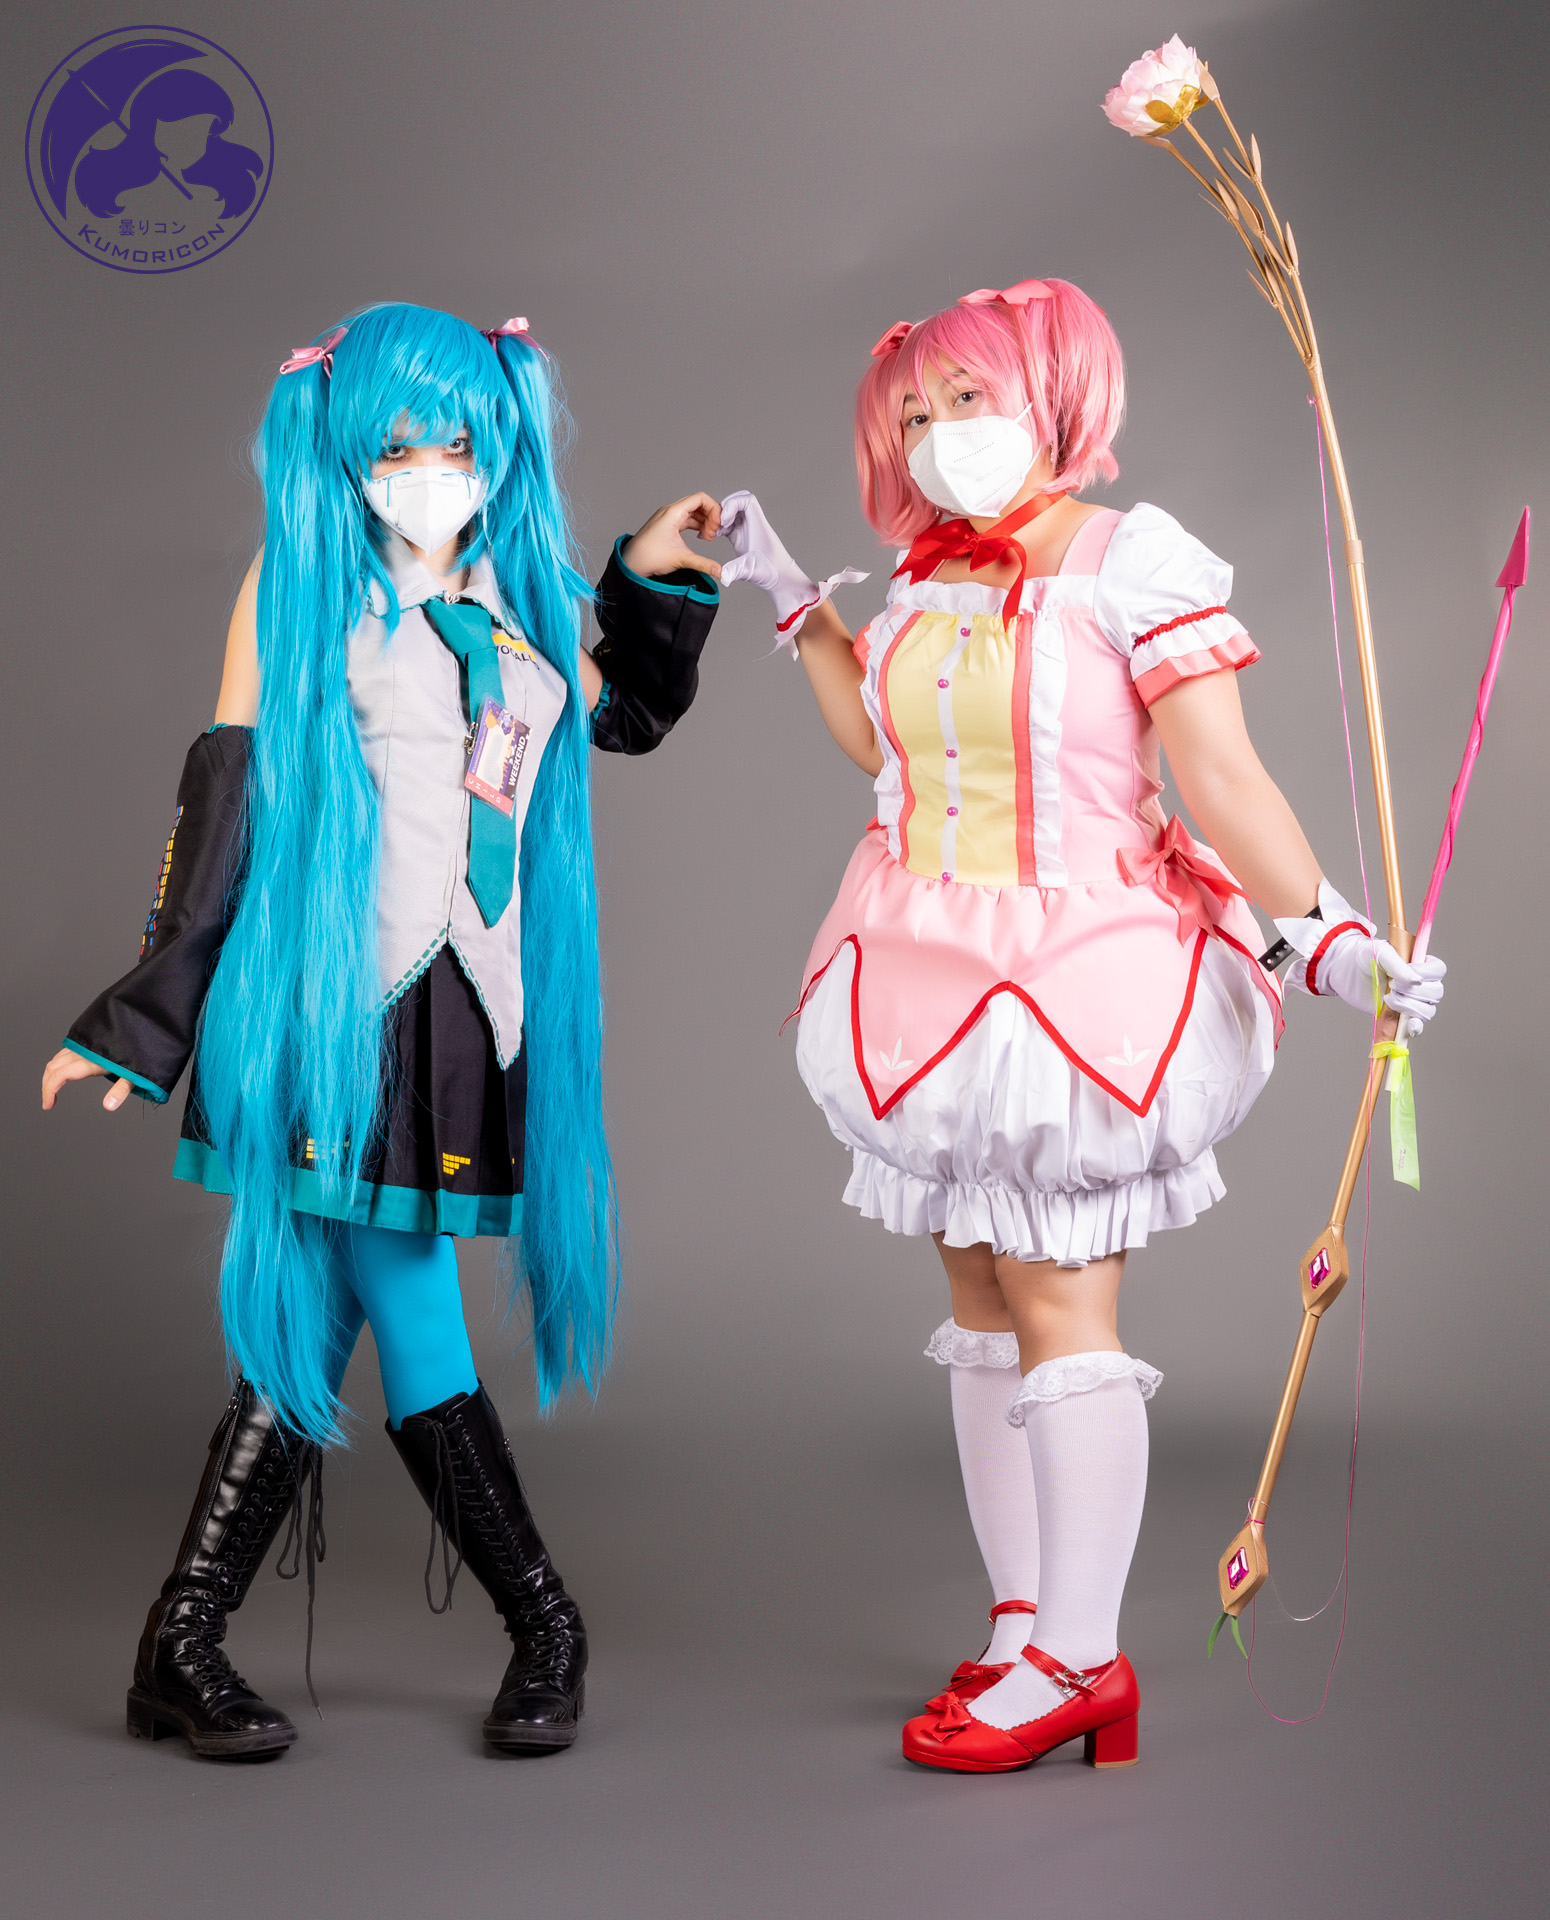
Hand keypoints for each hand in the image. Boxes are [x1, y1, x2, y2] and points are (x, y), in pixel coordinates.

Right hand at [42, 1047, 131, 1111]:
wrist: (143, 1026)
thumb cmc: (140, 1049)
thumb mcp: (134, 1073)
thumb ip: (120, 1090)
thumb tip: (109, 1106)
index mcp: (92, 1060)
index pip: (60, 1075)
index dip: (49, 1091)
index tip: (48, 1105)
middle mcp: (83, 1051)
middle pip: (53, 1068)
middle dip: (46, 1086)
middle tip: (49, 1102)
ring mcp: (84, 1044)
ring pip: (57, 1059)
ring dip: (50, 1075)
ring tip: (52, 1091)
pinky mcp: (87, 1040)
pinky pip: (64, 1053)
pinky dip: (57, 1065)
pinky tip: (63, 1073)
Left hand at [621, 493, 722, 581]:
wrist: (631, 563)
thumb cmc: (648, 557)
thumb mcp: (680, 559)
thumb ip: (703, 564)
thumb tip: (720, 571)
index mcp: (674, 512)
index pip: (701, 498)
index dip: (714, 510)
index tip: (717, 526)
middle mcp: (671, 511)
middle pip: (698, 503)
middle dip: (710, 517)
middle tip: (713, 535)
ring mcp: (668, 517)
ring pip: (693, 511)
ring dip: (704, 522)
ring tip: (708, 538)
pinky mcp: (667, 525)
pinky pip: (686, 518)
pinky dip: (696, 525)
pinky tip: (700, 537)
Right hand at [719, 490, 867, 654]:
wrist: (783, 582)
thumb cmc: (774, 574)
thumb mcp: (752, 571)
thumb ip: (736, 571)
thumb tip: (723, 577)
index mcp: (759, 526)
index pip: (747, 501)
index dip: (733, 504)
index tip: (723, 519)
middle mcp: (754, 525)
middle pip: (738, 502)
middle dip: (723, 508)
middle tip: (714, 523)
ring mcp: (748, 531)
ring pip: (732, 513)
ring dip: (719, 518)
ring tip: (710, 533)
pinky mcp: (743, 539)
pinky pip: (729, 525)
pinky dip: (719, 528)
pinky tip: (711, 537)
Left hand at [1316, 932, 1445, 1023]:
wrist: (1345, 970)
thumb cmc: (1364, 956)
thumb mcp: (1381, 953)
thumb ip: (1399, 965)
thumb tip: (1417, 981)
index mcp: (1420, 963)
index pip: (1438, 970)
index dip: (1425, 975)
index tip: (1400, 976)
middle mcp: (1420, 982)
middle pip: (1435, 992)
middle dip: (1412, 992)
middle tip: (1390, 987)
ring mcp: (1411, 999)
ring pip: (1428, 1010)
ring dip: (1409, 1007)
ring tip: (1388, 998)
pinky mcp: (1401, 1014)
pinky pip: (1417, 1025)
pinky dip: (1415, 1028)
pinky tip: (1409, 1027)